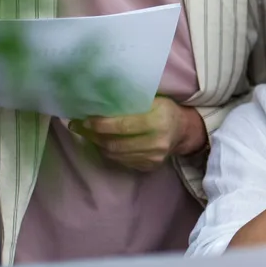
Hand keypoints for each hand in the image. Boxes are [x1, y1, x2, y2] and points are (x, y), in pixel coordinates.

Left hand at [69, 96, 206, 171]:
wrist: (183, 131)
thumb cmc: (164, 110)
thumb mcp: (152, 100)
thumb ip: (130, 102)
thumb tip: (98, 102)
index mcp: (158, 120)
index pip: (122, 125)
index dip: (101, 124)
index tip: (85, 120)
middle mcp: (157, 142)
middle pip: (116, 143)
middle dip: (95, 136)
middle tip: (82, 128)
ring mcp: (154, 157)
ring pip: (116, 155)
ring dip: (99, 145)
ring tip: (91, 135)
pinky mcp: (149, 166)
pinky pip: (122, 161)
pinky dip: (109, 152)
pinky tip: (105, 143)